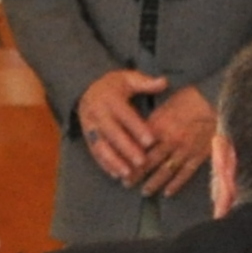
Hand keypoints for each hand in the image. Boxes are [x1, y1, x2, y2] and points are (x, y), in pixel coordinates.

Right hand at [73, 70, 165, 184]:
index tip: (151, 141)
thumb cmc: (114, 85)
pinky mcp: (87, 137)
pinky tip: (116, 174)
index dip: (137, 128)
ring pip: (100, 146)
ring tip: (127, 173)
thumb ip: (145, 82)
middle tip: (141, 161)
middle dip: (126, 149)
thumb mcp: (128, 78)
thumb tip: (163, 82)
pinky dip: (104, 164)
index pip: (124, 115)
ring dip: (113, 161)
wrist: (87, 89)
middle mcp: (97, 114)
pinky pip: (94, 152)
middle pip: (112, 134)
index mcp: (109, 99)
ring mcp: (90, 127)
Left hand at [135, 84, 217, 197]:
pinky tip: (168, 192)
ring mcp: (186, 149)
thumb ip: (150, 124)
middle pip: (150, 162)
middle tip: (126, 183)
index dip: (128, 159)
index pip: (139, 148)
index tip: (119, 167)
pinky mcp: (200, 154)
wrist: (216, 101)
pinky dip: (177, 184)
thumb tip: (135, 136)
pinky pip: (186, 172)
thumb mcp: (163, 107)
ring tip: (144, 191)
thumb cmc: (188, 100)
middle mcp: (171, 141)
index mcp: (159, 127)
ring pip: (166, 171)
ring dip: (154, 183)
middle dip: (137, 174)